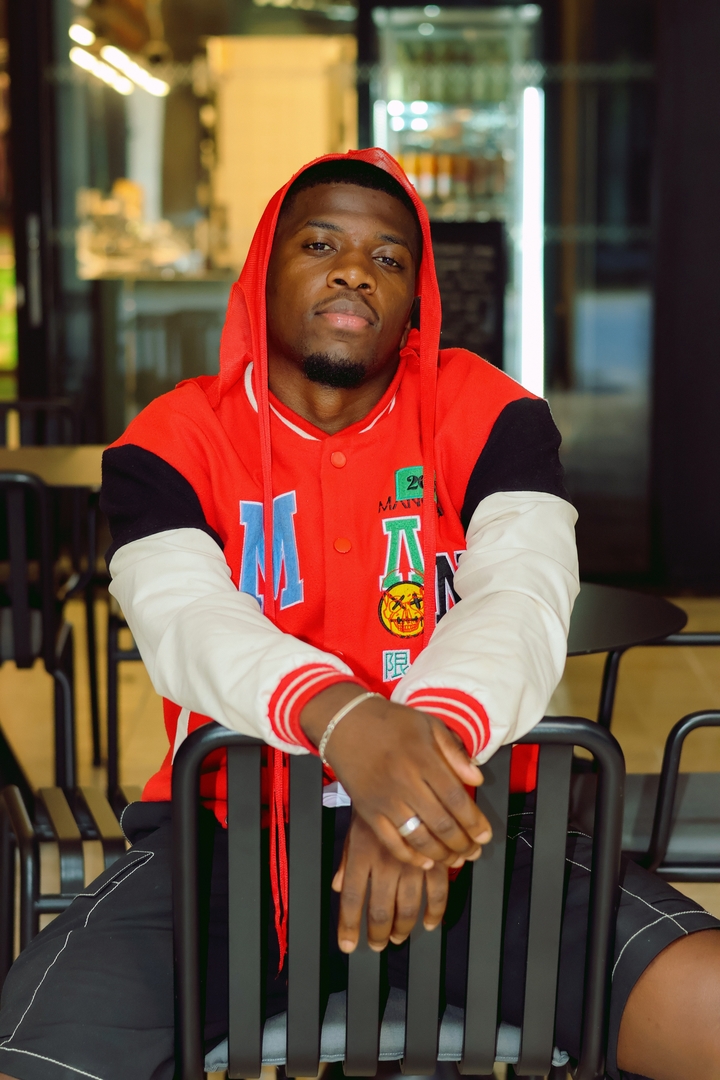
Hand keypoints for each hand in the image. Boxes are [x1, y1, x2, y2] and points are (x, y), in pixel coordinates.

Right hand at [301, 684, 491, 869]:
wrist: (345, 723)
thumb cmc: (390, 722)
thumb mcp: (428, 724)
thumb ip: (454, 752)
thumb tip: (477, 778)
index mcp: (423, 758)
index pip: (456, 798)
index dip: (474, 822)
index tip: (485, 834)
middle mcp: (404, 781)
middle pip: (441, 823)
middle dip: (463, 844)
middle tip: (474, 851)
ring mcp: (385, 799)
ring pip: (419, 837)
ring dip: (441, 854)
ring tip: (456, 860)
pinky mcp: (368, 811)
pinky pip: (391, 841)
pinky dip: (410, 856)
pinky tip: (425, 861)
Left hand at [333, 811, 448, 952]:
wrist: (404, 771)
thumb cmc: (376, 798)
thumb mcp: (355, 826)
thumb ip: (346, 858)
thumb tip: (336, 885)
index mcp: (361, 853)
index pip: (350, 898)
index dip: (349, 926)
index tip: (349, 945)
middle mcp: (385, 861)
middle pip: (380, 909)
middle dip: (378, 932)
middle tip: (379, 944)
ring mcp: (411, 860)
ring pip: (408, 907)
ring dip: (403, 927)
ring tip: (398, 937)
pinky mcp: (435, 856)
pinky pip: (437, 892)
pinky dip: (435, 911)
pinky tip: (429, 922)